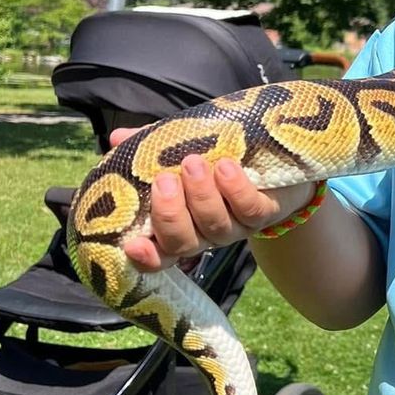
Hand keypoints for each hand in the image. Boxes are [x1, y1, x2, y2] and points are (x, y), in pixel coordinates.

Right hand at [106, 128, 315, 272]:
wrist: (276, 158)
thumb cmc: (215, 154)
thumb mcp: (179, 146)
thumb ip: (149, 145)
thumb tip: (118, 138)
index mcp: (180, 224)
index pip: (158, 253)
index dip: (145, 256)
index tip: (131, 244)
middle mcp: (205, 233)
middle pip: (182, 243)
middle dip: (170, 215)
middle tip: (165, 181)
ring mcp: (236, 226)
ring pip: (215, 226)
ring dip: (201, 196)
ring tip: (194, 164)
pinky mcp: (266, 213)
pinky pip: (250, 210)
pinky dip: (235, 189)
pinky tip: (226, 167)